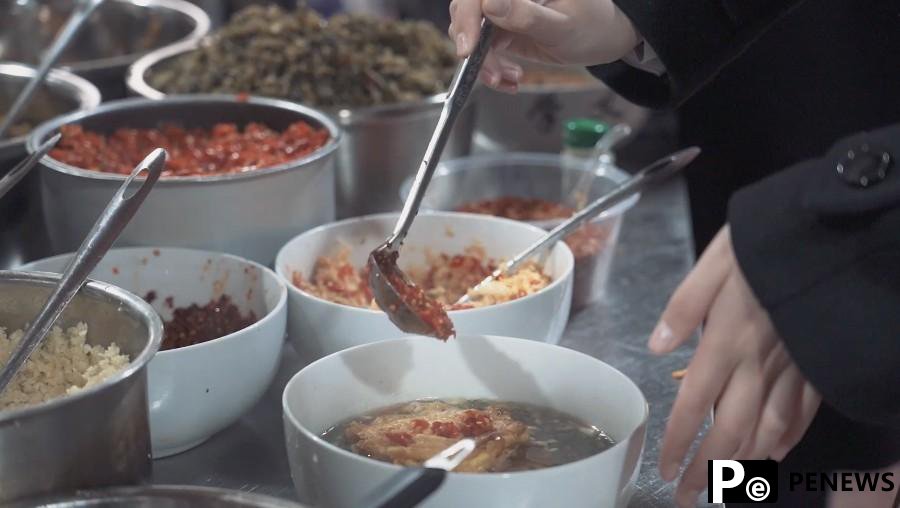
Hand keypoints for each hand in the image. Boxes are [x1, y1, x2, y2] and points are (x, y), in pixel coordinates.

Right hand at [448, 0, 639, 91]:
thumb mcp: (563, 27)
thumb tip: (489, 4)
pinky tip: (511, 78)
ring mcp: (503, 10)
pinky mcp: (503, 29)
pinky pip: (484, 49)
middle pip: (467, 12)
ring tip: (508, 80)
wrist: (605, 38)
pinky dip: (492, 69)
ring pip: (472, 34)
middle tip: (490, 73)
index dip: (466, 18)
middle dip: (473, 47)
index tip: (469, 48)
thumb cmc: (593, 26)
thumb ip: (527, 16)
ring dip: (484, 63)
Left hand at [649, 227, 821, 506]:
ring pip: (766, 430)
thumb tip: (657, 348)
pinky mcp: (818, 366)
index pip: (693, 406)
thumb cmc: (768, 243)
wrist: (833, 236)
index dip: (678, 443)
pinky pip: (802, 414)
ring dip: (743, 462)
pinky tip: (774, 453)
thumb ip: (685, 306)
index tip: (666, 469)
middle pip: (728, 430)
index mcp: (725, 341)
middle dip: (706, 468)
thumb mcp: (715, 261)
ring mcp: (792, 369)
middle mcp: (757, 364)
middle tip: (689, 496)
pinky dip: (787, 439)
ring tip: (724, 485)